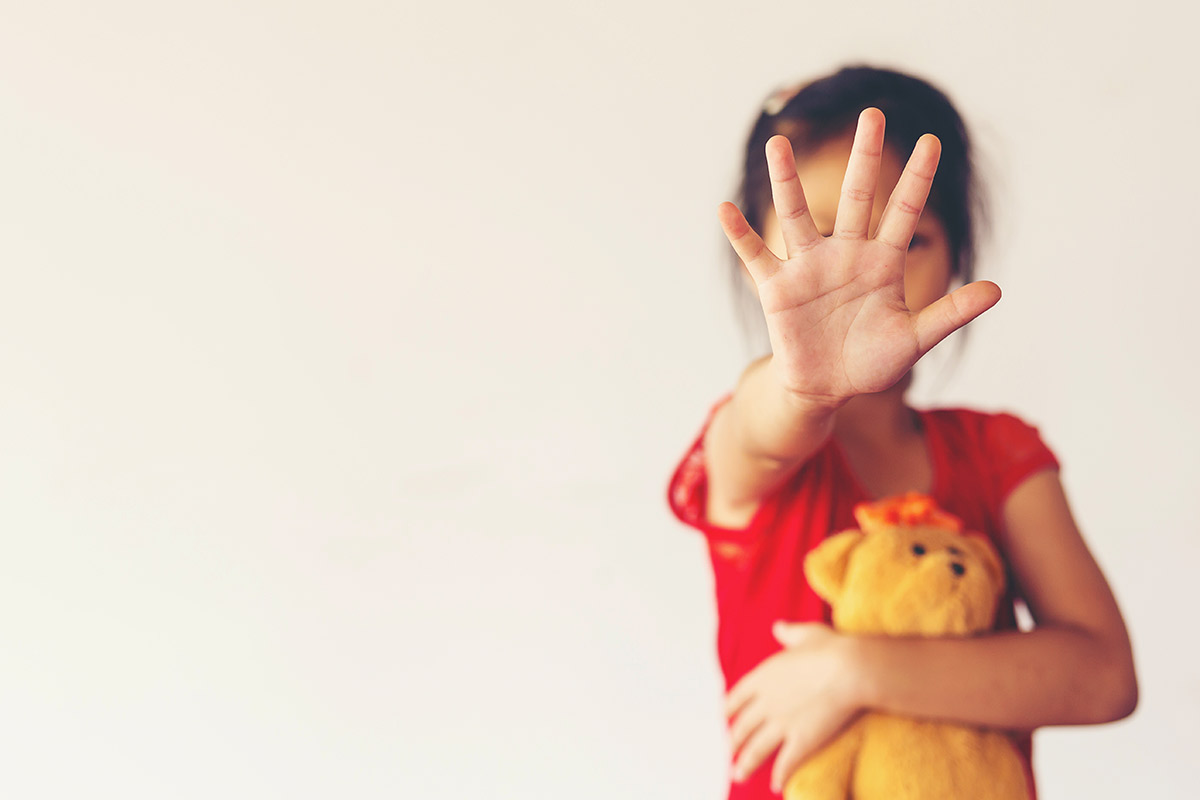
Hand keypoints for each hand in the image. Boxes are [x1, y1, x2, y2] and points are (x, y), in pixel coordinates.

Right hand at [718, 108, 1000, 406]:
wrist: (826, 389)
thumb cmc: (870, 362)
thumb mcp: (914, 339)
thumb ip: (950, 313)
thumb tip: (997, 289)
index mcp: (881, 263)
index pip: (903, 212)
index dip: (916, 178)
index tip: (931, 142)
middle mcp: (845, 254)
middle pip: (855, 197)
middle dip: (864, 157)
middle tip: (872, 115)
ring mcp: (809, 267)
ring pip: (796, 215)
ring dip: (786, 180)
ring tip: (778, 143)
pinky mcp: (778, 288)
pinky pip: (755, 255)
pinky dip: (739, 234)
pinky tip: (725, 209)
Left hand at [726, 622, 861, 793]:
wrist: (851, 669)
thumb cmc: (832, 648)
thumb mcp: (806, 634)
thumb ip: (789, 633)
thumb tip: (778, 627)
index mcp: (763, 676)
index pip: (737, 698)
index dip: (729, 710)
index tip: (725, 718)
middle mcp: (766, 702)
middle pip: (742, 727)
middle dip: (734, 741)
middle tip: (730, 751)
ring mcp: (782, 723)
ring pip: (756, 749)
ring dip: (745, 764)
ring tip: (739, 775)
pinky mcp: (801, 740)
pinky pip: (785, 763)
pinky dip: (779, 776)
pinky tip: (775, 786)